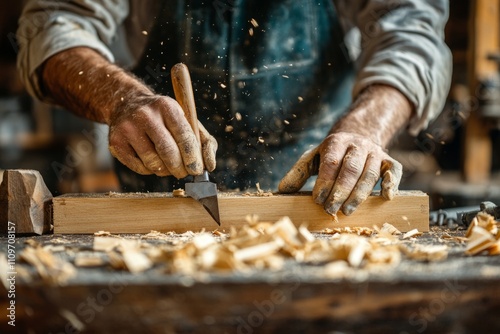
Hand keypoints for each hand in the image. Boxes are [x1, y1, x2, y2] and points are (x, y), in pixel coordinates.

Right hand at [108, 95, 216, 177]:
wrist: (127, 104)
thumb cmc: (164, 118)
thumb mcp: (186, 120)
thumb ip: (204, 142)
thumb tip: (209, 166)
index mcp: (167, 107)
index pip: (184, 137)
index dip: (193, 158)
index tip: (197, 170)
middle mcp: (146, 115)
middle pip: (168, 153)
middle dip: (180, 169)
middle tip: (184, 172)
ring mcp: (128, 129)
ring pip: (153, 163)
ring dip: (165, 171)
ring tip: (168, 164)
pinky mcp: (116, 142)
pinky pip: (139, 168)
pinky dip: (150, 171)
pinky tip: (152, 160)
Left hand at [278, 132, 401, 215]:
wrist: (359, 135)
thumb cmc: (332, 154)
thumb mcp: (313, 157)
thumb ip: (298, 172)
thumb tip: (281, 190)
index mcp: (336, 142)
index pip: (331, 162)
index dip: (324, 182)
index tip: (317, 200)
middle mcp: (358, 145)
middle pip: (351, 169)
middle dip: (340, 191)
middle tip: (330, 210)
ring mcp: (375, 152)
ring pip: (370, 173)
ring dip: (359, 194)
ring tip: (348, 211)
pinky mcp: (389, 160)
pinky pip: (394, 170)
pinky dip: (391, 183)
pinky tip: (385, 197)